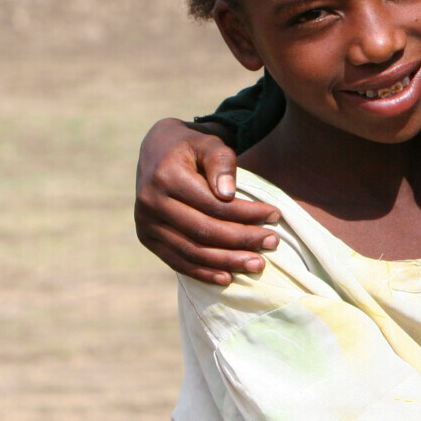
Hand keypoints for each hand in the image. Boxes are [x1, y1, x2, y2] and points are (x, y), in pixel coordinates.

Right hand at [134, 118, 282, 284]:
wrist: (157, 150)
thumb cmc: (192, 146)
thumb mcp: (209, 142)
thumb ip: (221, 162)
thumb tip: (228, 194)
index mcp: (166, 176)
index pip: (212, 204)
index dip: (246, 213)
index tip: (274, 214)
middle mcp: (150, 203)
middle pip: (203, 231)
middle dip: (242, 240)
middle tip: (272, 243)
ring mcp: (145, 224)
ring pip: (191, 251)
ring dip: (226, 262)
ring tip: (257, 264)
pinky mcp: (147, 238)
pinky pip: (176, 261)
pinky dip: (202, 272)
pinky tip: (227, 277)